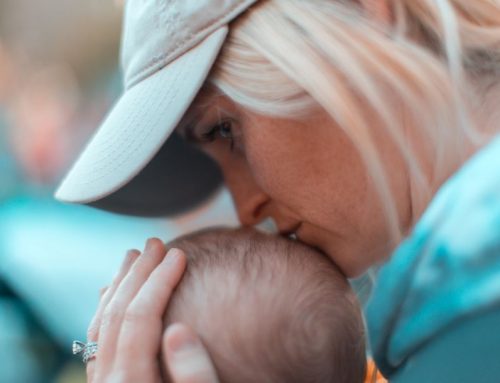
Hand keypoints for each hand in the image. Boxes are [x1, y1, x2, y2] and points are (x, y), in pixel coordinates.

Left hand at [85, 238, 219, 382]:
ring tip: (133, 256)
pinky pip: (96, 336)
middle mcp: (108, 380)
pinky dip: (107, 306)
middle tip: (156, 243)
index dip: (160, 281)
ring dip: (119, 284)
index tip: (178, 254)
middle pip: (116, 314)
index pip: (141, 317)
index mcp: (131, 382)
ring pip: (100, 322)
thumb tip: (179, 331)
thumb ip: (192, 375)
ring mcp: (100, 382)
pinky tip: (115, 292)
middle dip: (138, 273)